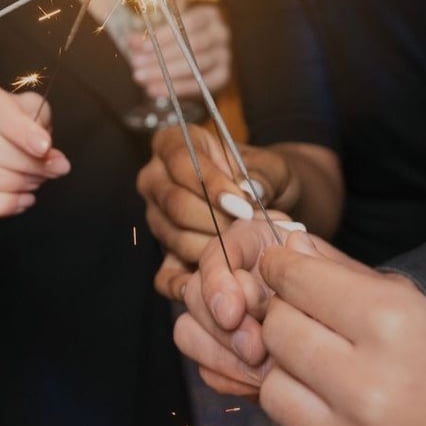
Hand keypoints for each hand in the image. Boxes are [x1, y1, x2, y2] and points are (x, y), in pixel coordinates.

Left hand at [127, 2, 232, 98]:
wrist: (205, 51)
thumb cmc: (183, 36)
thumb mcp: (168, 30)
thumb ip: (151, 35)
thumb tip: (131, 40)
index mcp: (209, 15)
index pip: (189, 24)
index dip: (165, 36)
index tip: (142, 47)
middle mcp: (221, 33)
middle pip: (193, 46)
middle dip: (163, 57)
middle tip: (137, 65)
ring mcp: (225, 55)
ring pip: (196, 66)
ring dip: (166, 74)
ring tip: (143, 79)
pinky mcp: (223, 75)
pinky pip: (201, 84)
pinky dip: (178, 89)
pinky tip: (157, 90)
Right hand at [139, 123, 296, 293]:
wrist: (263, 204)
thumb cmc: (262, 177)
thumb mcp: (270, 167)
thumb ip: (261, 175)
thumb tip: (250, 190)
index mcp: (172, 143)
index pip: (182, 162)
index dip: (212, 184)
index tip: (243, 204)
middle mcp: (155, 178)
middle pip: (175, 202)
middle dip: (216, 220)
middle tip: (248, 229)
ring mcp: (155, 217)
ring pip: (176, 236)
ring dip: (214, 247)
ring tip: (246, 247)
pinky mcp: (162, 252)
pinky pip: (166, 274)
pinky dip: (191, 282)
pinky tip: (219, 280)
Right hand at [171, 220, 341, 396]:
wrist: (365, 350)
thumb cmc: (358, 304)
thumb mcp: (346, 279)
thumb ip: (318, 261)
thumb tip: (293, 243)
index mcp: (258, 245)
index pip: (219, 251)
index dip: (219, 281)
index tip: (235, 311)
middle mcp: (234, 277)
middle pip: (193, 293)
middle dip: (222, 327)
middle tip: (257, 350)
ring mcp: (226, 319)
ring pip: (189, 331)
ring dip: (222, 354)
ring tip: (263, 369)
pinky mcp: (226, 356)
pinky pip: (207, 368)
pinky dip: (230, 378)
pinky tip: (259, 383)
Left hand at [257, 245, 425, 425]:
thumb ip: (358, 284)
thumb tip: (291, 251)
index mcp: (398, 328)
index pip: (297, 283)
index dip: (284, 269)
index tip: (283, 268)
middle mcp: (372, 390)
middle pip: (277, 335)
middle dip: (286, 319)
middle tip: (311, 319)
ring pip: (275, 394)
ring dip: (294, 377)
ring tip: (332, 374)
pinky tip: (348, 421)